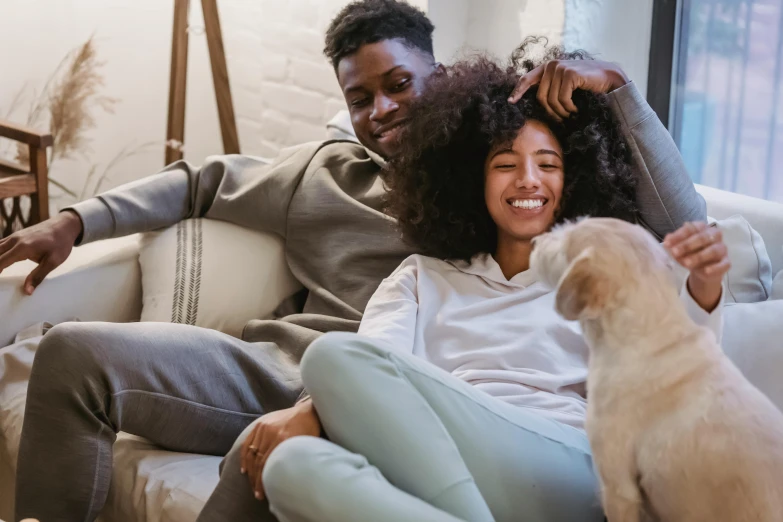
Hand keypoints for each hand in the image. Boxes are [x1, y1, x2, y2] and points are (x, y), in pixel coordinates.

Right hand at [0, 210, 82, 293]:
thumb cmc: (61, 243)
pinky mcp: (16, 236)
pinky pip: (0, 244)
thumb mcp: (53, 261)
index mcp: (23, 247)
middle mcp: (15, 240)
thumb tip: (27, 291)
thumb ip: (38, 276)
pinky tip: (0, 261)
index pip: (0, 262)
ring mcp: (14, 236)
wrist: (65, 225)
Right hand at [241, 399, 320, 500]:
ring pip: (252, 454)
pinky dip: (244, 458)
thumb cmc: (310, 431)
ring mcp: (264, 428)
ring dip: (250, 472)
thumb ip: (294, 460)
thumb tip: (286, 482)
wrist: (308, 410)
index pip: (268, 465)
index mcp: (284, 439)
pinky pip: (248, 443)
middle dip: (256, 480)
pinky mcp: (260, 424)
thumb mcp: (306, 446)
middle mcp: (272, 433)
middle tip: (257, 494)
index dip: (263, 482)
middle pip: (258, 462)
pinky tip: (244, 470)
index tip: (263, 494)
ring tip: (252, 485)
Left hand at [508, 60, 629, 120]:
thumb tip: (536, 102)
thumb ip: (551, 88)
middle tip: (561, 119)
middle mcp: (552, 65)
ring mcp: (560, 68)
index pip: (527, 79)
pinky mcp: (569, 74)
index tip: (510, 102)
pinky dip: (568, 108)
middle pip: (540, 96)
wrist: (609, 80)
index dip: (518, 90)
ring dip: (560, 112)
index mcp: (548, 67)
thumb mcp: (565, 86)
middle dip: (550, 111)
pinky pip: (562, 99)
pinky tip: (575, 108)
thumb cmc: (587, 86)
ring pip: (550, 100)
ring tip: (570, 114)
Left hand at [663, 221, 729, 312]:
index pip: (691, 228)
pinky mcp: (726, 262)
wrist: (703, 269)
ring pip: (714, 250)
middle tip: (674, 252)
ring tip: (686, 263)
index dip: (679, 235)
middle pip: (703, 237)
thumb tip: (667, 241)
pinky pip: (724, 264)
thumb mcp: (679, 248)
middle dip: (687, 245)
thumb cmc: (690, 253)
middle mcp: (714, 235)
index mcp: (702, 228)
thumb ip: (673, 243)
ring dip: (699, 256)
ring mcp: (722, 248)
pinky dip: (715, 267)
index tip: (667, 244)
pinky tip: (706, 271)